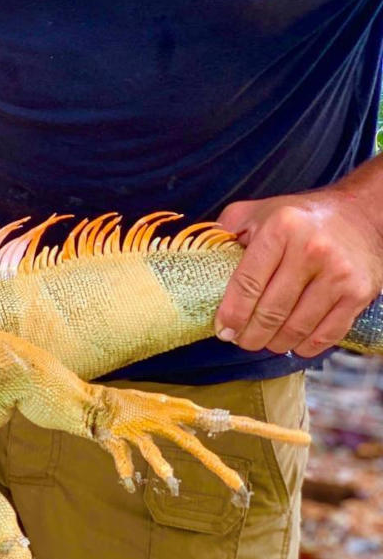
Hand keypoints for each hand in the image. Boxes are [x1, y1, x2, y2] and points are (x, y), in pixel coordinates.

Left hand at [215, 187, 382, 357]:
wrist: (361, 214)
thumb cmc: (299, 217)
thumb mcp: (258, 212)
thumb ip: (225, 230)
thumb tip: (197, 258)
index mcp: (281, 228)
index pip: (247, 283)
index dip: (231, 314)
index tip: (222, 330)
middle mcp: (312, 250)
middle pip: (270, 311)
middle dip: (249, 335)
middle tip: (241, 340)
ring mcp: (339, 273)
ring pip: (296, 327)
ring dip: (275, 343)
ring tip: (264, 342)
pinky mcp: (359, 292)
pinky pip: (326, 333)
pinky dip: (305, 346)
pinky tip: (293, 344)